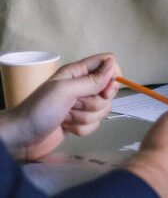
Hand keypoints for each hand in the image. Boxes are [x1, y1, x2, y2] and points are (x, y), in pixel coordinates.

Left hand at [0, 53, 118, 160]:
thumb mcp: (65, 91)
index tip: (105, 90)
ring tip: (66, 117)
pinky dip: (82, 128)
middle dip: (94, 102)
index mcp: (77, 72)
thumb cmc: (38, 111)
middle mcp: (82, 86)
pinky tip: (66, 127)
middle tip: (74, 104)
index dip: (112, 76)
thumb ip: (91, 80)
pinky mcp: (80, 121)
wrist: (21, 138)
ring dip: (85, 117)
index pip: (108, 62)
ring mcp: (81, 104)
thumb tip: (113, 67)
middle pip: (109, 89)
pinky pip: (96, 123)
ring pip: (103, 108)